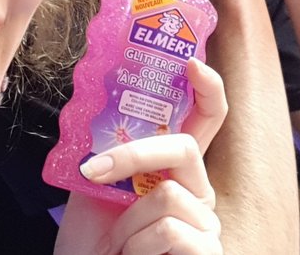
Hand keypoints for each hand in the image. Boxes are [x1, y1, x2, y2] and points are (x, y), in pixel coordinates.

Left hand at [55, 59, 226, 254]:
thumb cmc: (93, 246)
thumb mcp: (92, 189)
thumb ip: (104, 152)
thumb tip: (95, 107)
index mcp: (176, 171)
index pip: (206, 121)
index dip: (207, 89)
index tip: (191, 64)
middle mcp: (198, 192)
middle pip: (184, 148)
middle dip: (135, 156)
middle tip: (94, 172)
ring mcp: (206, 224)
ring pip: (168, 195)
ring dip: (127, 224)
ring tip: (120, 245)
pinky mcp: (207, 252)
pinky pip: (170, 230)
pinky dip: (137, 247)